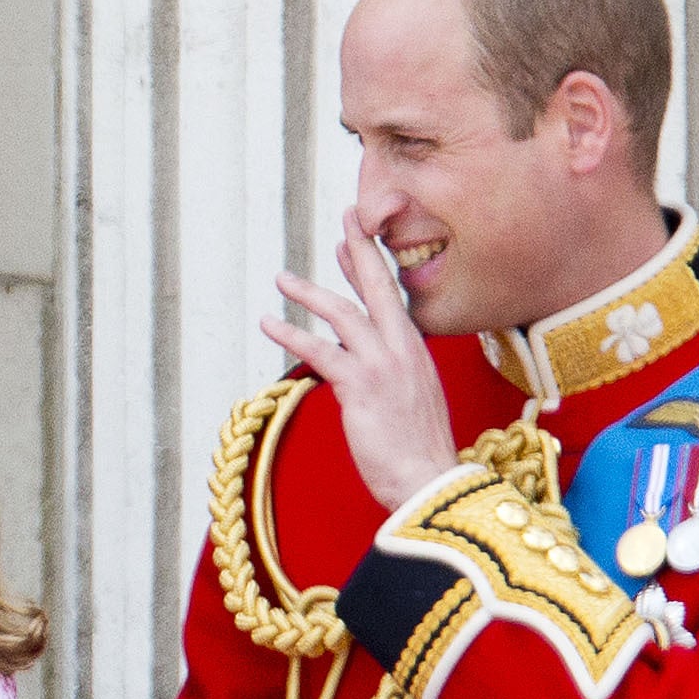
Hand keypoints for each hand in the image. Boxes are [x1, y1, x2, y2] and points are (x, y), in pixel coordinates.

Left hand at [262, 195, 459, 501]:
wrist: (429, 481)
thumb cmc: (417, 451)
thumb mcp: (411, 403)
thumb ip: (392, 379)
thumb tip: (363, 366)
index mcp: (415, 353)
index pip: (391, 299)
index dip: (370, 268)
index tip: (352, 243)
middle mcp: (404, 350)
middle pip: (378, 288)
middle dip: (359, 250)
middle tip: (345, 217)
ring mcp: (384, 365)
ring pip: (343, 313)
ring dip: (308, 292)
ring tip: (280, 279)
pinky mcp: (362, 385)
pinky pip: (322, 351)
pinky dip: (292, 335)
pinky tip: (270, 324)